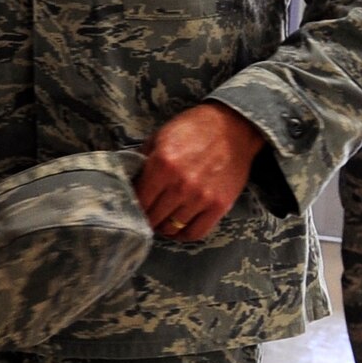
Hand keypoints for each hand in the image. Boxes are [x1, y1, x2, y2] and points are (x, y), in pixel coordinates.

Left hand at [134, 101, 266, 241]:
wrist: (233, 128)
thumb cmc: (193, 129)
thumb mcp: (160, 136)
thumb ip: (142, 159)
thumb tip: (128, 180)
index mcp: (162, 165)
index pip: (139, 199)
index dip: (132, 206)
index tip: (130, 207)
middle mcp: (180, 184)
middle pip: (154, 216)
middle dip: (146, 218)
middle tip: (144, 216)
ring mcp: (201, 197)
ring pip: (173, 226)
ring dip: (164, 228)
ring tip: (160, 223)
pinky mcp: (220, 205)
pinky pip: (197, 232)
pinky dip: (184, 235)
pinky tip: (178, 229)